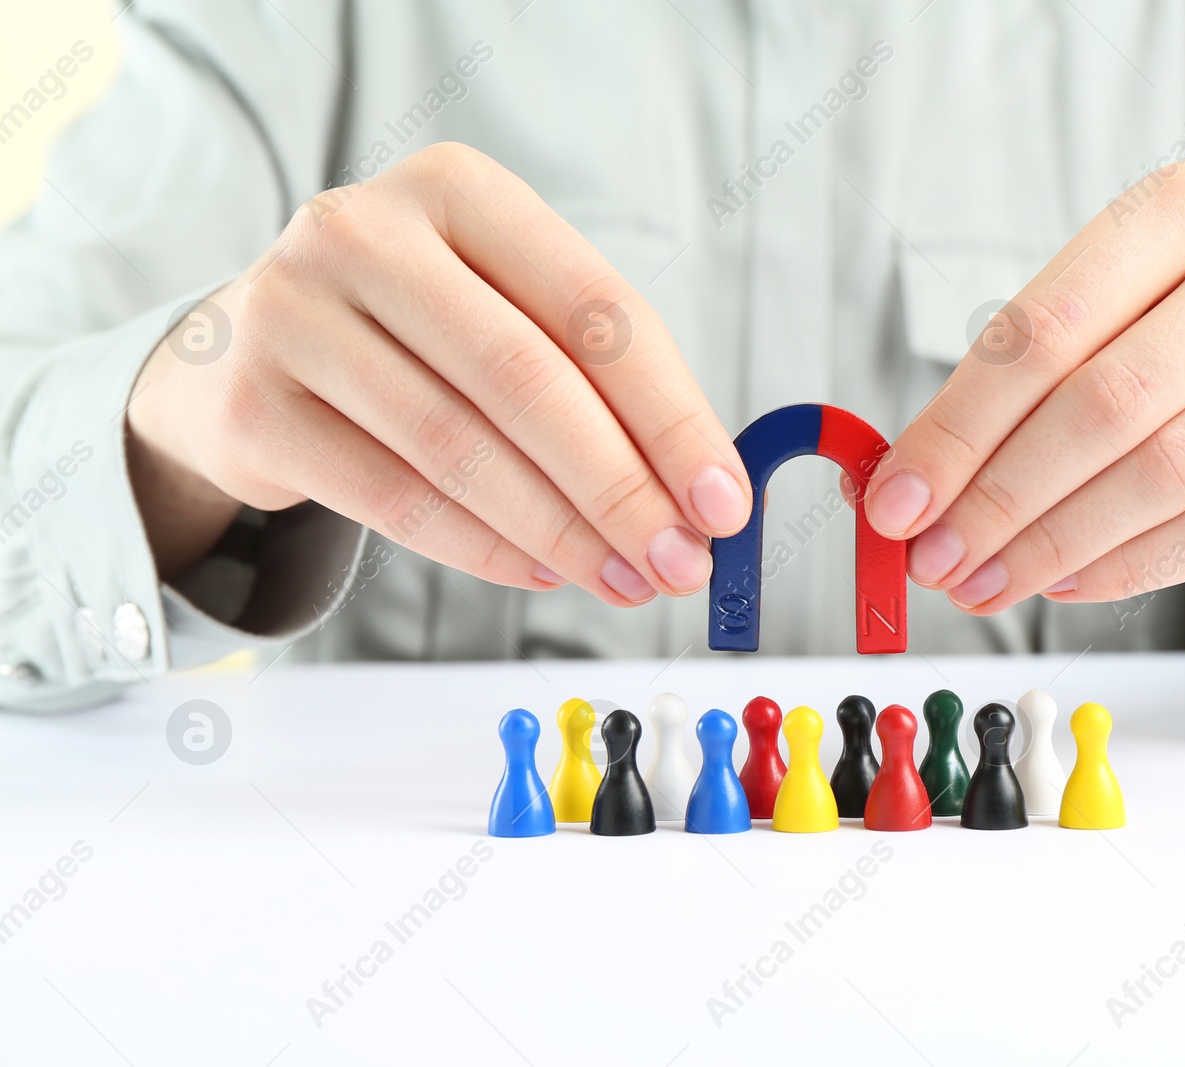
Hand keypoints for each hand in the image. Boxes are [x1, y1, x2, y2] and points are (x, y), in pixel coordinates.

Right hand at [127, 142, 750, 605]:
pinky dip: (485, 549)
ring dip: (561, 533)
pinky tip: (542, 572)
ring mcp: (294, 312)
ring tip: (625, 580)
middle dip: (620, 487)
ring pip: (459, 447)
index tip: (724, 502)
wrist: (241, 355)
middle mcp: (365, 231)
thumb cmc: (414, 336)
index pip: (595, 309)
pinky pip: (395, 500)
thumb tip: (702, 497)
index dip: (671, 416)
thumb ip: (597, 382)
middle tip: (681, 562)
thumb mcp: (504, 313)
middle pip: (527, 378)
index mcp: (457, 188)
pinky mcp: (256, 404)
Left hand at [864, 158, 1184, 614]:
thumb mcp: (1106, 326)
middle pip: (1106, 401)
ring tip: (987, 584)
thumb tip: (902, 492)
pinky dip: (1135, 566)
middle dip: (1002, 498)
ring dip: (1058, 544)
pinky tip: (1070, 585)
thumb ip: (1014, 389)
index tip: (896, 504)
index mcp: (1184, 207)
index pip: (1044, 326)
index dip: (959, 427)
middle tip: (938, 562)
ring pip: (1169, 469)